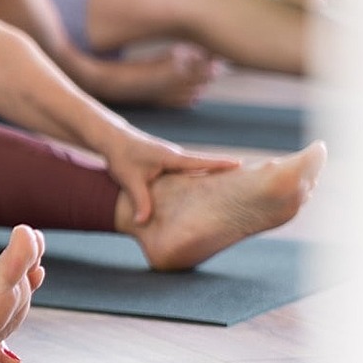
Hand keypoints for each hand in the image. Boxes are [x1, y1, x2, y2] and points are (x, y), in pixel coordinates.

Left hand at [100, 132, 238, 224]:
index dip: (221, 165)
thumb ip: (140, 202)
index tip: (242, 165)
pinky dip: (201, 177)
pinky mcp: (169, 162)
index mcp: (172, 158)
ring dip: (215, 175)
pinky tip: (209, 189)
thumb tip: (142, 223)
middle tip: (250, 179)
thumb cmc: (122, 157)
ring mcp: (174, 158)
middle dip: (226, 172)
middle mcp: (177, 156)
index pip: (202, 162)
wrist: (113, 140)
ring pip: (199, 169)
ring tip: (236, 188)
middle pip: (207, 165)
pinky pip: (190, 171)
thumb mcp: (130, 181)